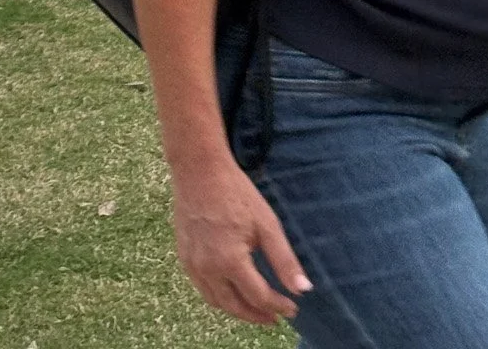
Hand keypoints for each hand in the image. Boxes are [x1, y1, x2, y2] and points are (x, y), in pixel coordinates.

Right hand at [172, 156, 309, 324]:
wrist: (198, 169)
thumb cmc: (235, 193)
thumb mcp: (266, 224)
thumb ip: (284, 260)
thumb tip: (303, 290)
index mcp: (230, 261)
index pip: (259, 297)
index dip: (278, 306)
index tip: (293, 308)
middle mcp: (208, 268)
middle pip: (235, 307)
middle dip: (257, 316)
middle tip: (275, 317)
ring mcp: (192, 263)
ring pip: (216, 301)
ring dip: (237, 310)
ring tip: (255, 308)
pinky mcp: (183, 256)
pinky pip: (202, 288)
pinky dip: (219, 296)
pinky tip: (230, 290)